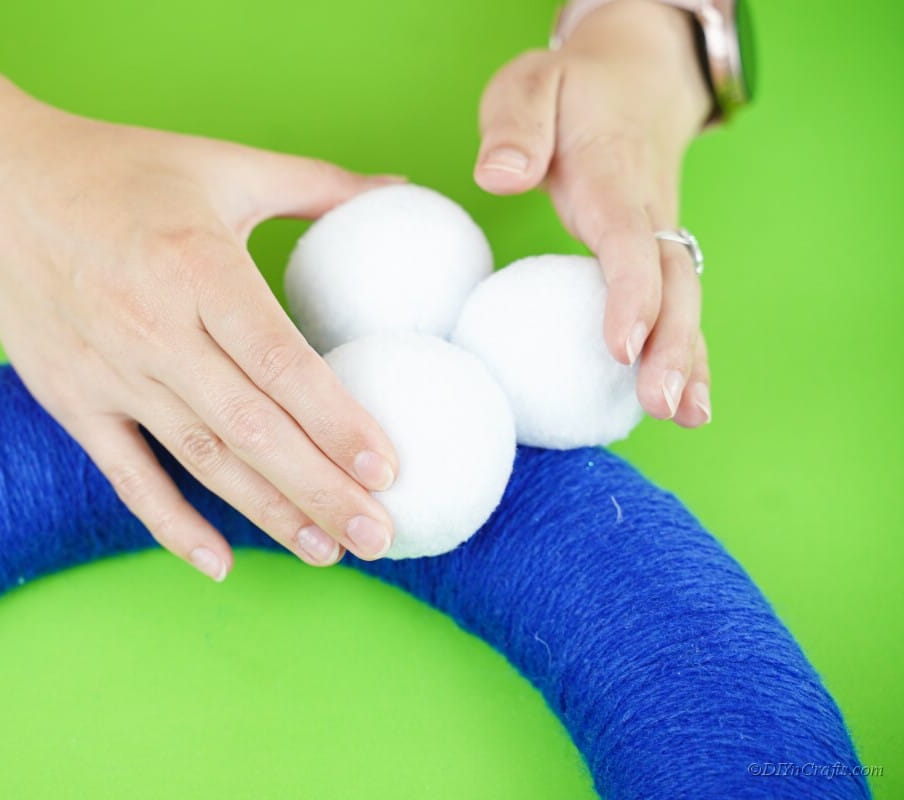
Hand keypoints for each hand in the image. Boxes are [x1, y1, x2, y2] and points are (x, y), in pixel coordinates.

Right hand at [0, 113, 401, 580]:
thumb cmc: (120, 172)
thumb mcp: (222, 163)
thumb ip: (318, 183)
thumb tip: (400, 186)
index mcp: (198, 266)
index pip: (278, 360)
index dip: (334, 420)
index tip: (386, 467)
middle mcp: (153, 327)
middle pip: (250, 428)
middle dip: (321, 489)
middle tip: (380, 534)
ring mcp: (109, 373)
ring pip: (201, 460)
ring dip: (268, 512)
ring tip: (328, 550)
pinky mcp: (74, 402)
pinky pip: (127, 476)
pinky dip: (172, 524)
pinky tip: (220, 563)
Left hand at [474, 0, 713, 425]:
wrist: (636, 80)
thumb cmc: (569, 91)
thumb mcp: (530, 84)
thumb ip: (516, 125)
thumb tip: (497, 178)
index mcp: (615, 177)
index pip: (630, 241)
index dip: (630, 294)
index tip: (620, 345)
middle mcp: (650, 213)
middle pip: (674, 282)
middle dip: (673, 345)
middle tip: (663, 404)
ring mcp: (662, 236)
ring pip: (685, 300)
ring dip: (688, 359)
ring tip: (687, 418)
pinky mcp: (659, 256)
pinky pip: (677, 305)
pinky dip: (686, 354)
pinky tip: (683, 407)